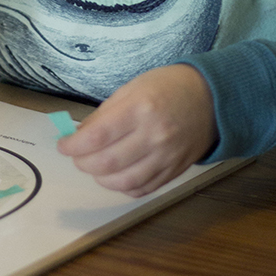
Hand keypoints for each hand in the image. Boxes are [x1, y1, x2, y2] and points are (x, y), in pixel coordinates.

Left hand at [57, 63, 217, 195]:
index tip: (63, 145)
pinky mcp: (175, 171)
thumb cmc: (168, 87)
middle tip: (76, 156)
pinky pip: (143, 189)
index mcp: (140, 109)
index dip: (73, 145)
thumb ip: (105, 113)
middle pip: (107, 163)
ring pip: (124, 182)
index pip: (97, 136)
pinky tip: (116, 176)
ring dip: (100, 178)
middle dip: (83, 163)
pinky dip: (123, 187)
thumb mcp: (132, 88)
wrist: (212, 98)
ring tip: (94, 167)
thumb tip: (80, 136)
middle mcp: (154, 136)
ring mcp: (166, 158)